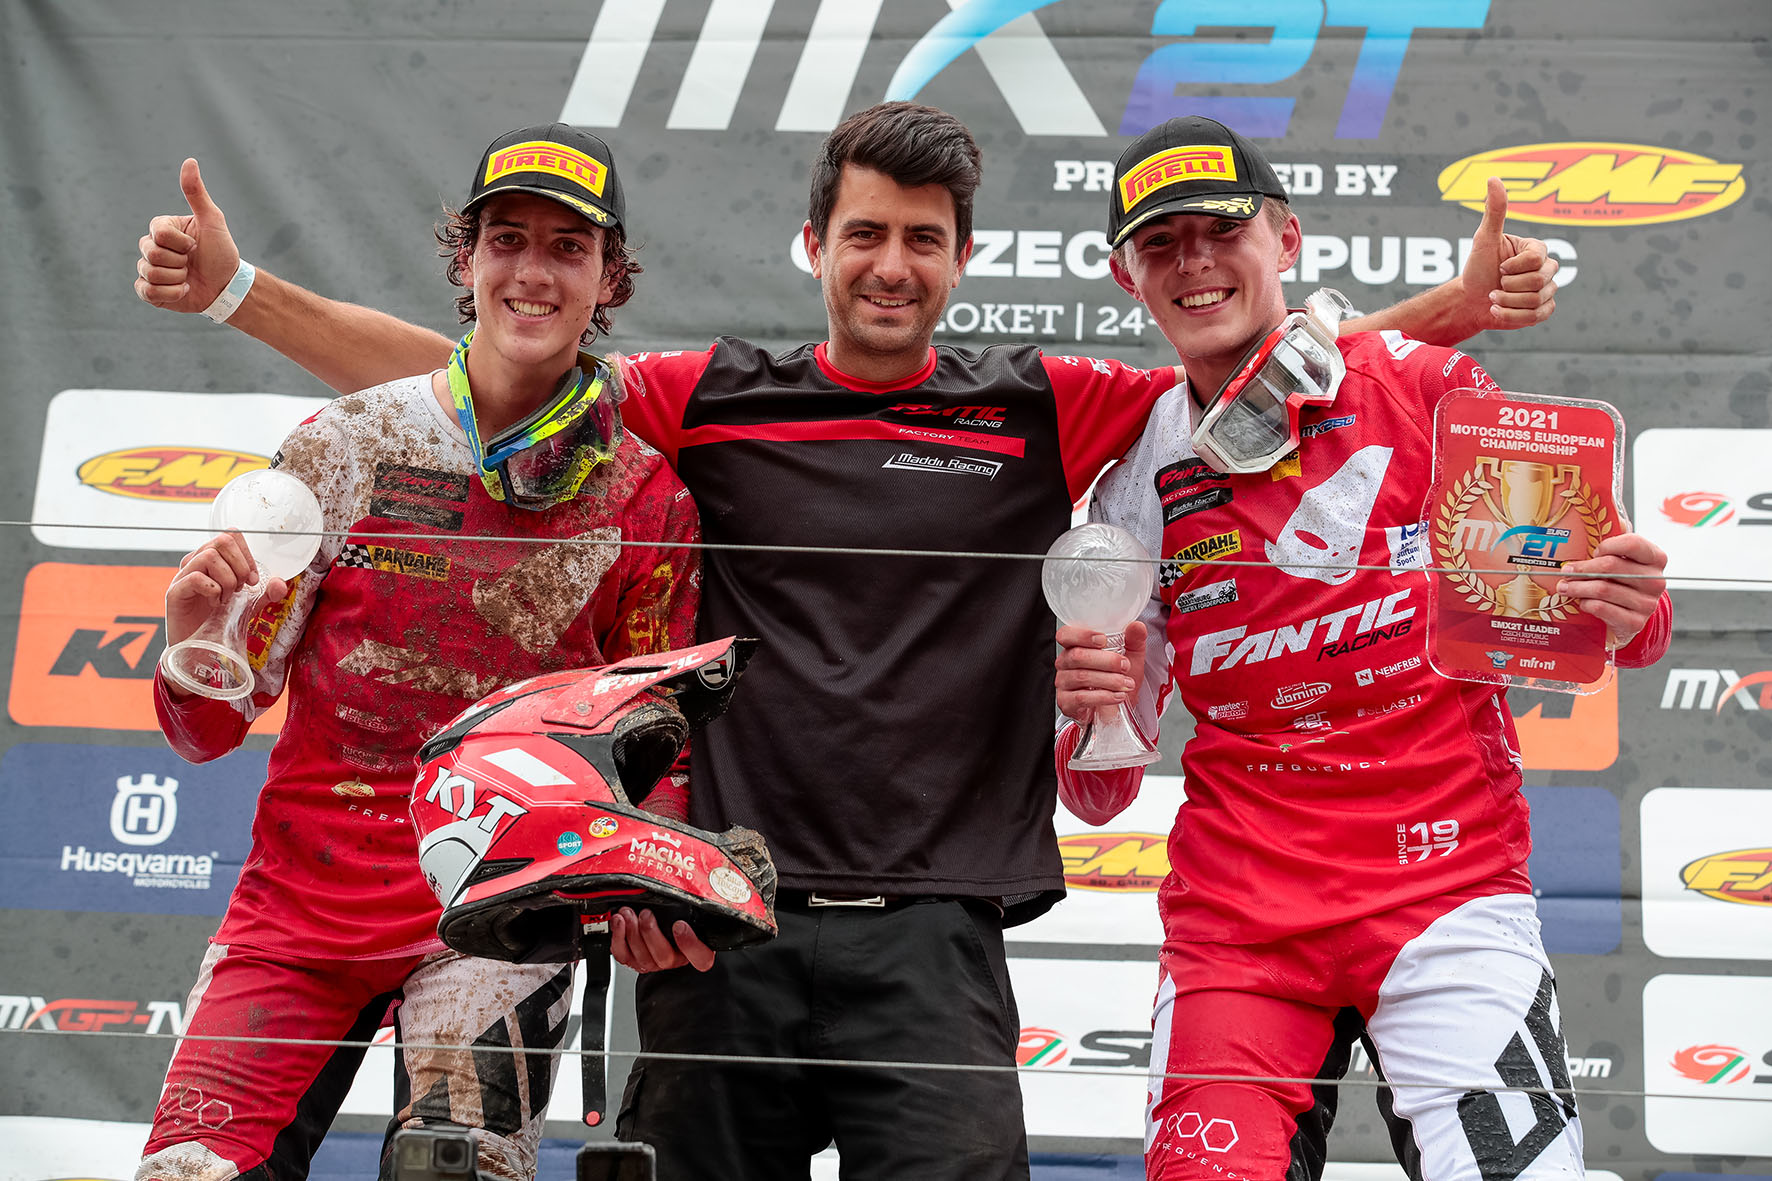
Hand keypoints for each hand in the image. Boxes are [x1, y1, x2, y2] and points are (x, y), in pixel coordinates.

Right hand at [135, 158, 241, 312]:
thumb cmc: (221, 252)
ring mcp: (148, 269)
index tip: (195, 246)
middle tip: (192, 263)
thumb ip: (197, 193)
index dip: (182, 243)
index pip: (159, 233)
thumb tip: (190, 161)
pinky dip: (171, 294)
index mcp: (162, 228)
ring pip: (150, 273)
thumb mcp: (212, 221)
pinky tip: (183, 290)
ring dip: (178, 279)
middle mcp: (151, 246)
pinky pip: (147, 292)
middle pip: (151, 253)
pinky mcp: (150, 291)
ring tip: (189, 277)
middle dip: (180, 262)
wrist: (227, 287)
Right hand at [165, 531, 289, 647]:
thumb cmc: (219, 621)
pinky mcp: (174, 592)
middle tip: (241, 589)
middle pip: (222, 540)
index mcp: (212, 560)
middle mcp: (195, 562)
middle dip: (241, 566)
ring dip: (228, 580)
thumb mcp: (249, 605)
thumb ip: (266, 593)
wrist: (200, 648)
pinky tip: (215, 604)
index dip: (247, 554)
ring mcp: (182, 576)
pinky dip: (213, 591)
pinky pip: (196, 578)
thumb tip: (280, 583)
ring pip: (210, 556)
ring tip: (227, 599)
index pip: (231, 535)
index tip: (253, 579)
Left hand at [609, 907, 714, 972]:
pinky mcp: (633, 960)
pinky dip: (618, 937)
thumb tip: (696, 883)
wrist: (656, 921)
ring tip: (628, 913)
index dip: (690, 944)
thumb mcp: (691, 908)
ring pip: (642, 957)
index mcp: (696, 950)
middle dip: (651, 933)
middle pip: (664, 957)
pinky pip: (623, 955)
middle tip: (646, 914)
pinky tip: (618, 921)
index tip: (679, 925)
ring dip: (632, 932)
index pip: (701, 958)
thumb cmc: (676, 914)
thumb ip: (693, 903)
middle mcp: (675, 959)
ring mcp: (653, 962)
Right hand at [1054, 620, 1145, 724]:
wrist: (1119, 708)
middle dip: (1106, 661)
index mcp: (1075, 646)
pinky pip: (1082, 698)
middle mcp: (1065, 663)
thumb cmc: (1118, 679)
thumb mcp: (1131, 657)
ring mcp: (1063, 683)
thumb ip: (1134, 640)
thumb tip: (1137, 626)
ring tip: (1126, 683)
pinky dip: (1104, 696)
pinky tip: (1118, 696)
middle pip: (1077, 656)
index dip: (1082, 635)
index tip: (1103, 640)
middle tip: (1124, 666)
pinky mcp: (1066, 702)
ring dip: (1109, 680)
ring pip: (1081, 677)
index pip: (1066, 635)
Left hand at [1460, 177, 1558, 331]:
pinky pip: (1538, 316)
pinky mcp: (1544, 310)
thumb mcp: (1484, 239)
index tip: (1499, 267)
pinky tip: (1498, 311)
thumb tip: (1494, 178)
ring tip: (1494, 298)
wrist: (1470, 300)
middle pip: (1539, 281)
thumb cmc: (1477, 268)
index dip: (1513, 267)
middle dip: (1509, 286)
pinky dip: (1512, 316)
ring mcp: (1548, 290)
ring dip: (1507, 302)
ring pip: (1537, 300)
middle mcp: (1547, 268)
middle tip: (1495, 285)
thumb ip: (1494, 211)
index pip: (1536, 258)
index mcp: (1537, 249)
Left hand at [1557, 532, 1667, 649]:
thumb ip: (1620, 539)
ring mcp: (1647, 603)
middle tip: (1565, 571)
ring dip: (1578, 587)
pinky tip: (1581, 602)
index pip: (1633, 543)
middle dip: (1583, 568)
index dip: (1608, 545)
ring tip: (1564, 586)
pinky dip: (1587, 604)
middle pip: (1612, 567)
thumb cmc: (1623, 582)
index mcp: (1656, 558)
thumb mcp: (1625, 559)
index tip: (1592, 551)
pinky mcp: (1635, 622)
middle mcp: (1656, 580)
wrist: (1628, 617)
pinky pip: (1603, 608)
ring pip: (1604, 589)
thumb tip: (1617, 518)